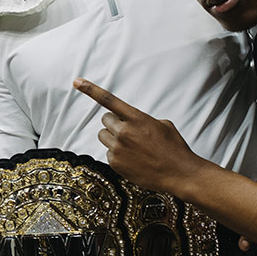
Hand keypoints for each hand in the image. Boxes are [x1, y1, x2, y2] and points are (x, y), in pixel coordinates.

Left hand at [72, 79, 206, 195]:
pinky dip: (118, 155)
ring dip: (113, 138)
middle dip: (115, 123)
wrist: (179, 174)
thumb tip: (131, 121)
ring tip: (132, 146)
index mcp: (137, 118)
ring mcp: (118, 149)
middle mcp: (124, 132)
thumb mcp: (162, 125)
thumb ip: (142, 119)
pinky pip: (108, 153)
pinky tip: (133, 160)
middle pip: (105, 120)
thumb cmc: (174, 148)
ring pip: (103, 136)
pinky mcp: (115, 164)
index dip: (90, 89)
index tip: (76, 81)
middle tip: (129, 131)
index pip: (108, 100)